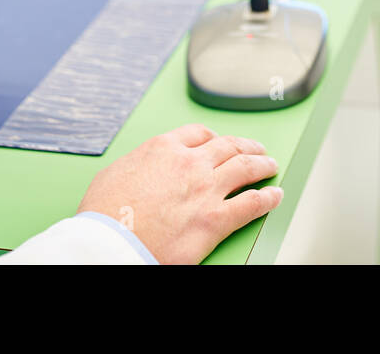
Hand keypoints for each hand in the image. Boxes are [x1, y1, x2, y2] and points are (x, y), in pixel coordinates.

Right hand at [78, 123, 282, 263]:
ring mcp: (206, 190)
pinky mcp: (215, 220)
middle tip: (255, 149)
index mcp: (163, 148)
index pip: (197, 134)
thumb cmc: (104, 215)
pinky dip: (268, 198)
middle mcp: (189, 163)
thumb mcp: (114, 173)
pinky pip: (252, 204)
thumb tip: (144, 168)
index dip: (213, 137)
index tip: (218, 141)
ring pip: (245, 168)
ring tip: (271, 165)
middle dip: (245, 146)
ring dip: (262, 165)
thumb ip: (138, 164)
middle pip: (227, 146)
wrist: (109, 244)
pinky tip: (275, 196)